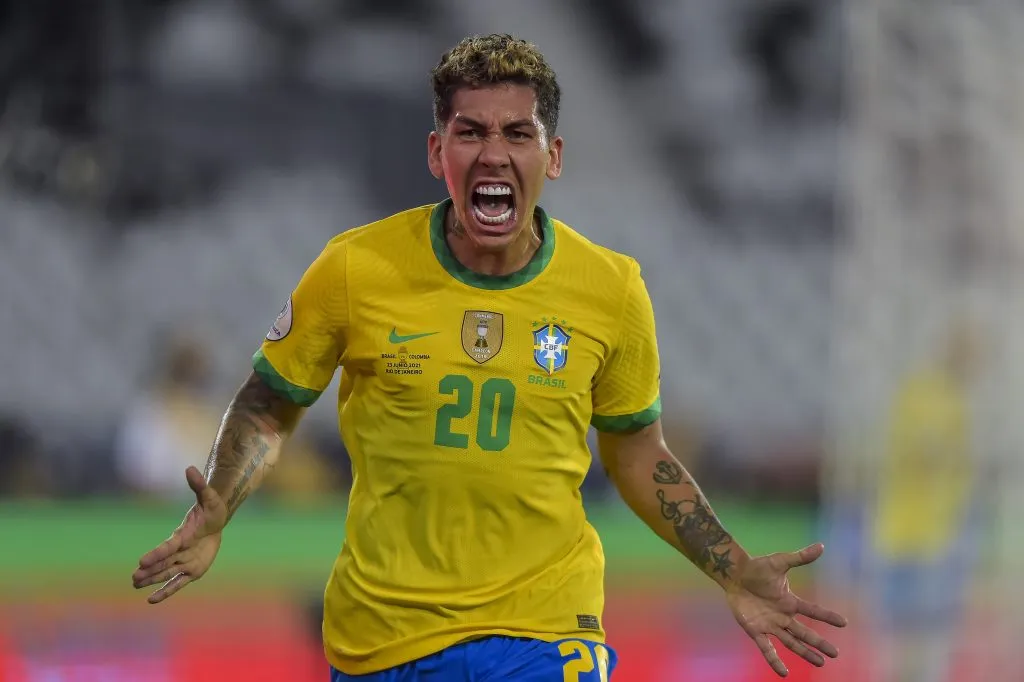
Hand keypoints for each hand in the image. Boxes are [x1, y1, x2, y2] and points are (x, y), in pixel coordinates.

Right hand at [132, 465, 227, 603]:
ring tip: (135, 584)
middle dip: (150, 570)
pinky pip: (178, 583)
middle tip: (134, 578)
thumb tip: (190, 468)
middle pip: (163, 563)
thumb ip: (199, 486)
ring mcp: (184, 561)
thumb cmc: (212, 509)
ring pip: (166, 573)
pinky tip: (152, 600)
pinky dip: (166, 591)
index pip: (168, 546)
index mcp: (182, 535)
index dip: (157, 554)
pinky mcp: (191, 571)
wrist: (215, 522)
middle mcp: (179, 550)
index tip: (142, 561)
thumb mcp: (209, 497)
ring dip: (153, 580)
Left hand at [726, 543, 847, 676]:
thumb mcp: (780, 562)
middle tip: (835, 654)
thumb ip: (800, 557)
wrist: (735, 575)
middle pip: (804, 632)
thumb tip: (821, 546)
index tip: (844, 623)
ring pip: (791, 643)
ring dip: (804, 653)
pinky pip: (766, 648)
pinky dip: (775, 660)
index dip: (827, 616)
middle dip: (819, 643)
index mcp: (790, 602)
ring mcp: (770, 625)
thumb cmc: (757, 568)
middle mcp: (783, 616)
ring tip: (820, 662)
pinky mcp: (755, 630)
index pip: (813, 611)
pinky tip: (784, 673)